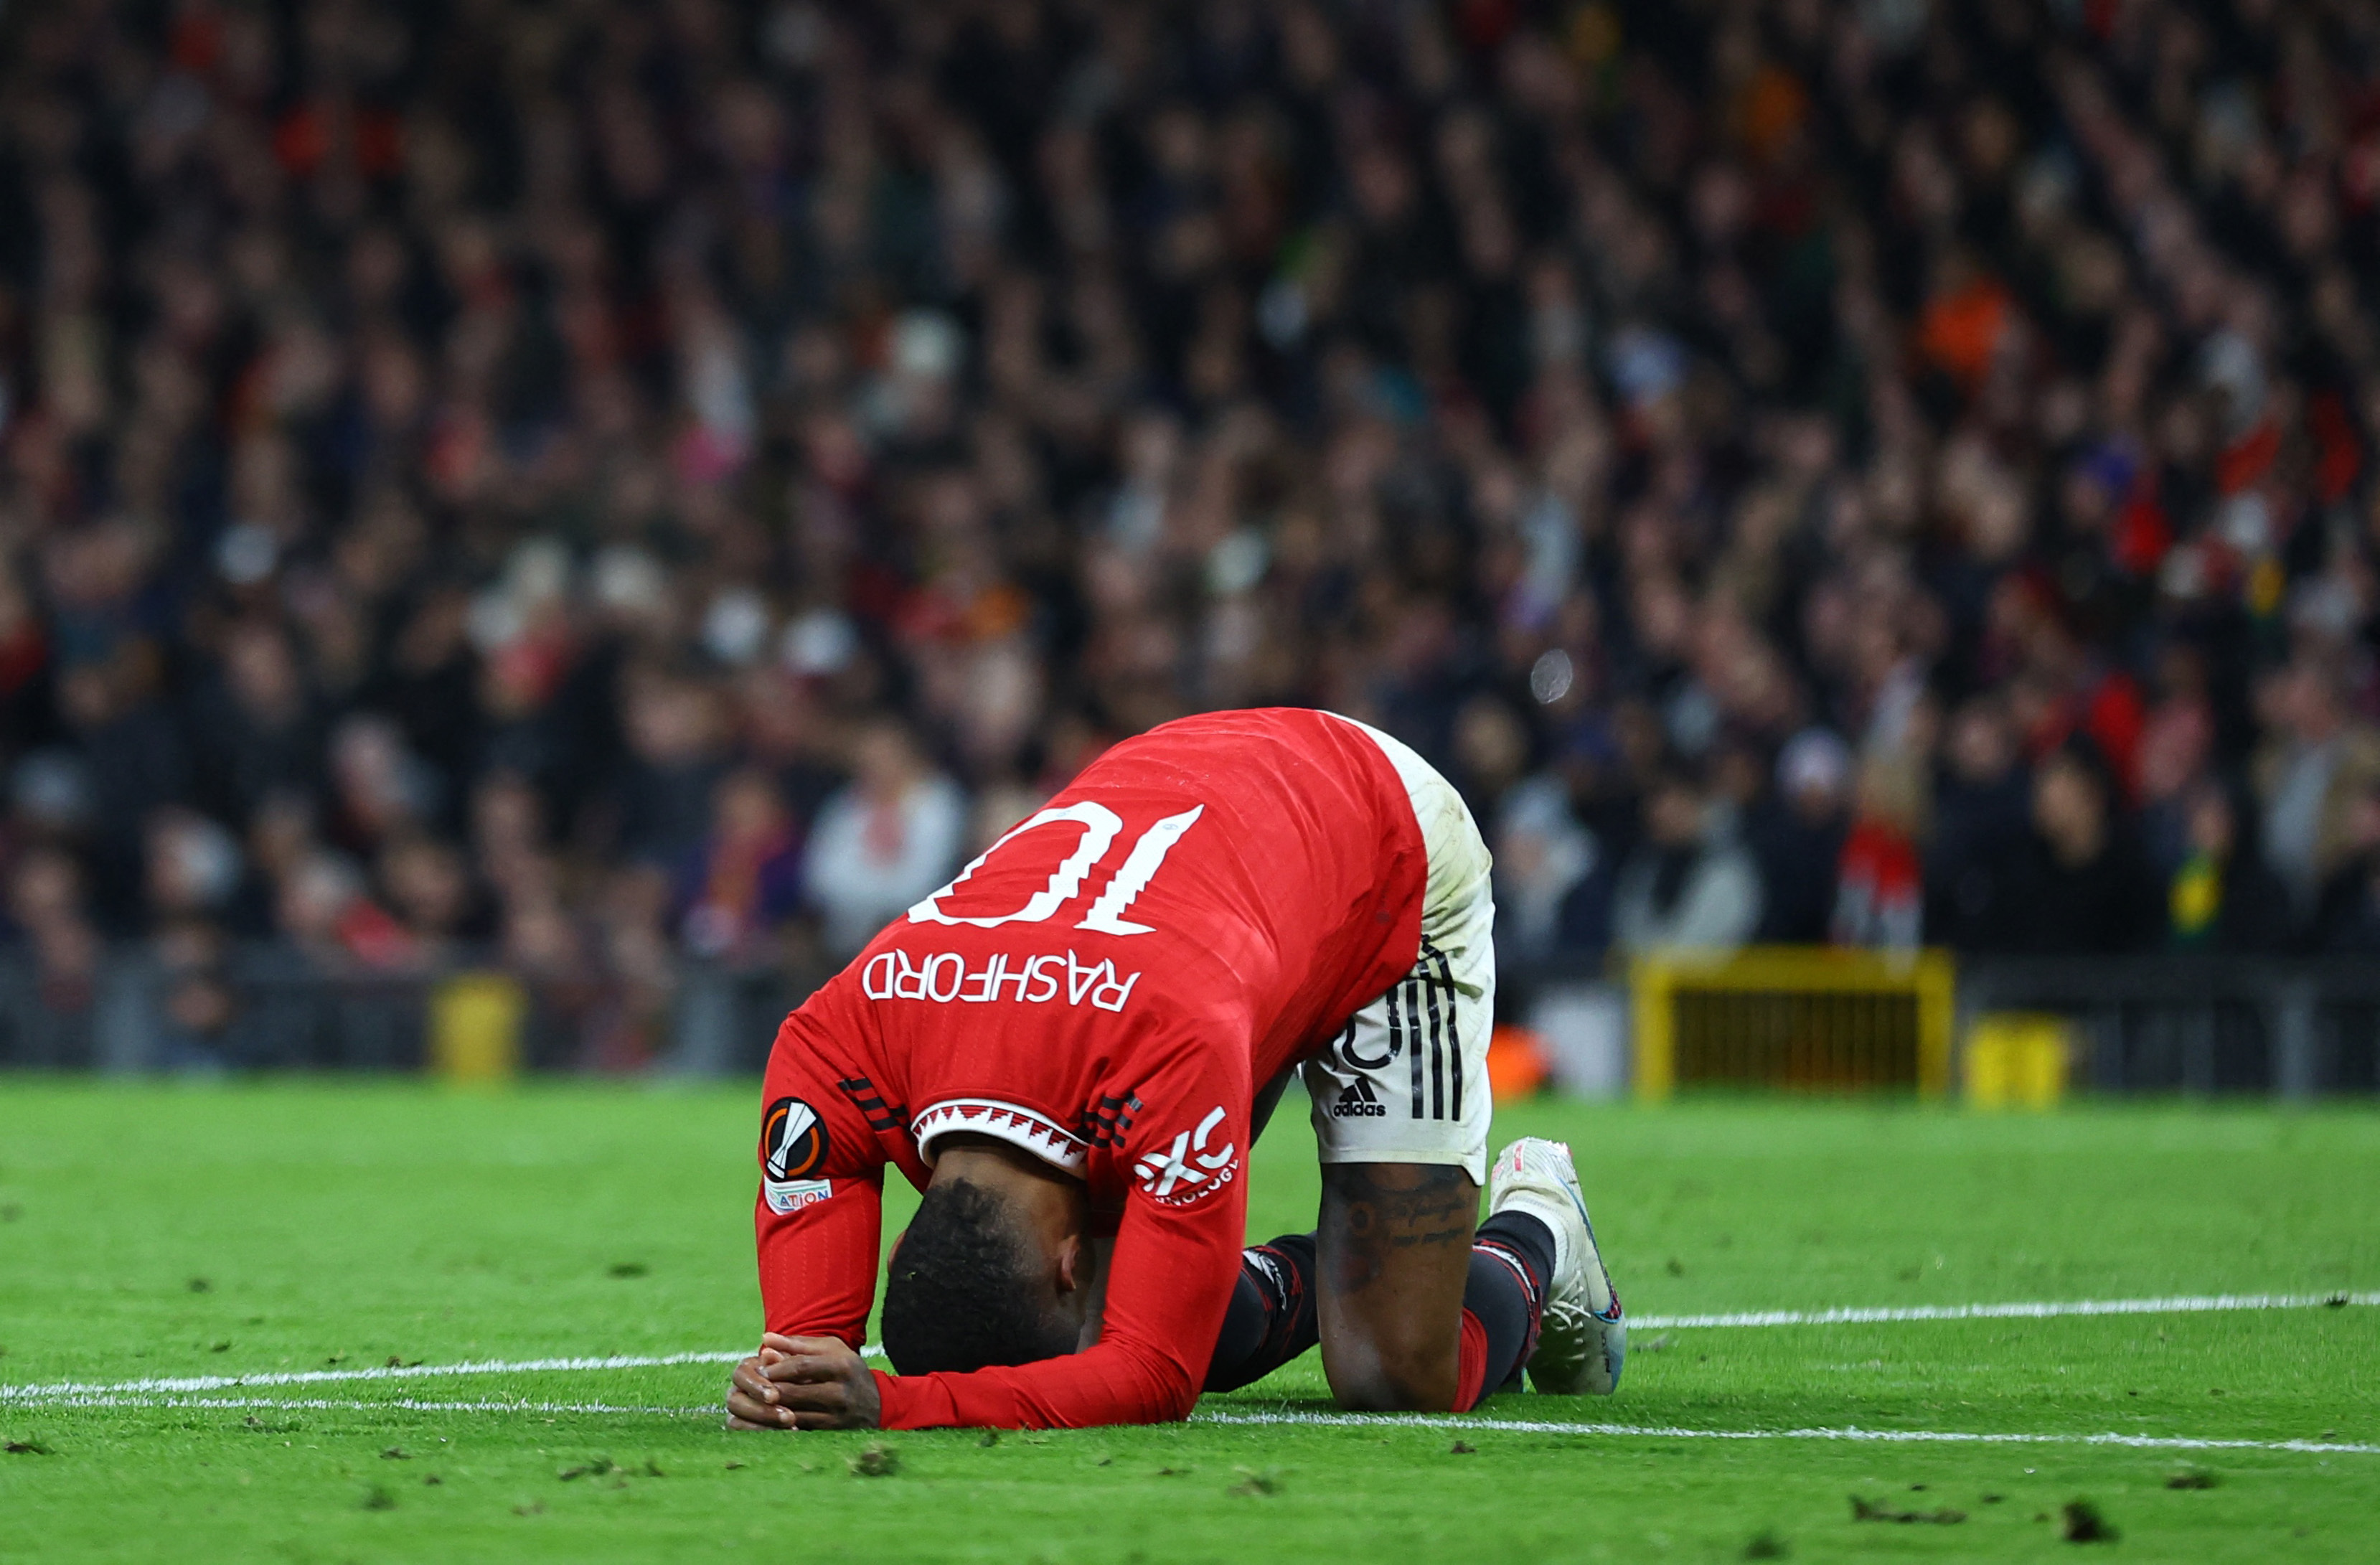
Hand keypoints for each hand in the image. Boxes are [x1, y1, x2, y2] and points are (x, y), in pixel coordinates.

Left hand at [725, 1333, 882, 1430]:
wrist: (877, 1404)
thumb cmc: (846, 1370)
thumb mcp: (830, 1350)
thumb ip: (797, 1344)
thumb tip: (765, 1339)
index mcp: (842, 1365)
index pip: (802, 1365)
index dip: (777, 1367)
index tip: (760, 1368)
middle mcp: (842, 1391)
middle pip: (795, 1391)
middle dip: (770, 1389)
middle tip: (754, 1386)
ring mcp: (838, 1415)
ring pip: (795, 1412)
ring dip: (772, 1408)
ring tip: (758, 1400)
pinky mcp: (832, 1432)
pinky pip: (800, 1428)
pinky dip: (783, 1423)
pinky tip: (771, 1416)